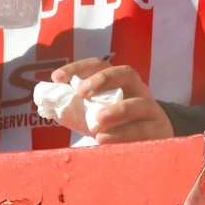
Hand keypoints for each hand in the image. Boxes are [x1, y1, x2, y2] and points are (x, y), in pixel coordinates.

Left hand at [53, 58, 174, 143]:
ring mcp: (150, 109)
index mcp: (120, 81)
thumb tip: (47, 104)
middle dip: (102, 80)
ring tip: (97, 119)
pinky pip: (141, 129)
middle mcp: (137, 89)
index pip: (100, 66)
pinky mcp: (157, 129)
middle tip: (81, 92)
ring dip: (117, 110)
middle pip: (125, 73)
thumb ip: (77, 108)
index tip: (57, 77)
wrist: (154, 137)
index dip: (78, 68)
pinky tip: (102, 138)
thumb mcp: (97, 112)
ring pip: (138, 103)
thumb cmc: (118, 123)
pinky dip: (121, 134)